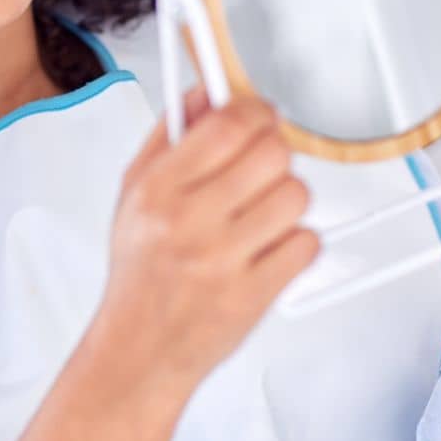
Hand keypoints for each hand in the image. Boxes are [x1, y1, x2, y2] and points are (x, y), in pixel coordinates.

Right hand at [90, 86, 318, 397]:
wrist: (140, 348)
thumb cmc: (140, 270)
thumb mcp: (134, 192)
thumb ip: (169, 135)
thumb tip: (203, 92)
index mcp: (158, 188)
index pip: (226, 124)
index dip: (254, 110)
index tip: (258, 114)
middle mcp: (189, 221)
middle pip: (271, 153)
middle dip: (273, 152)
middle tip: (261, 165)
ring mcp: (225, 259)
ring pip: (295, 196)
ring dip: (285, 199)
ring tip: (261, 213)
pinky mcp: (256, 294)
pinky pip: (306, 243)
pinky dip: (295, 243)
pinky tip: (267, 247)